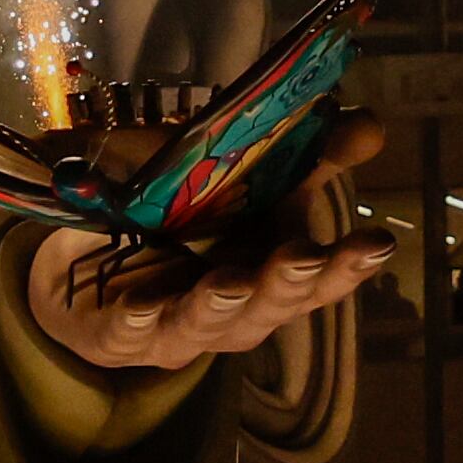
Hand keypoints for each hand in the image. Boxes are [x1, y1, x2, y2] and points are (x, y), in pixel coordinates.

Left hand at [28, 109, 395, 373]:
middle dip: (287, 283)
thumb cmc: (180, 219)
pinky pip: (126, 333)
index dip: (347, 265)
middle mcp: (233, 312)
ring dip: (219, 304)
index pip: (318, 278)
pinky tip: (141, 306)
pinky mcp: (115, 335)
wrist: (84, 255)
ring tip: (230, 280)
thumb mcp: (240, 176)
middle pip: (268, 306)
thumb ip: (303, 155)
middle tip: (305, 255)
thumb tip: (372, 127)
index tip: (378, 243)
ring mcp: (173, 327)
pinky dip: (135, 321)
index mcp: (268, 277)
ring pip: (204, 323)